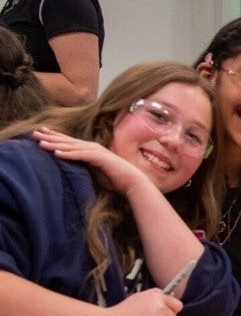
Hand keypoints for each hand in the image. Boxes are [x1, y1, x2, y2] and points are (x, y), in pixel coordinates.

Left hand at [33, 127, 147, 195]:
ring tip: (41, 143)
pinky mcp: (99, 158)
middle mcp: (92, 147)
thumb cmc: (115, 179)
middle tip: (34, 133)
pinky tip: (57, 153)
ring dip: (55, 144)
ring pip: (71, 147)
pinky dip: (68, 154)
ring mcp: (96, 151)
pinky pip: (81, 155)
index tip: (41, 133)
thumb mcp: (94, 171)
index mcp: (91, 149)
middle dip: (50, 137)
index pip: (69, 142)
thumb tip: (71, 169)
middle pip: (67, 141)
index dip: (55, 137)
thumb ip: (83, 167)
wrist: (132, 181)